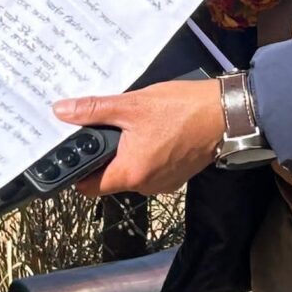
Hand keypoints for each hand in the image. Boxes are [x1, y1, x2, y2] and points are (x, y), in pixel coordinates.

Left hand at [52, 79, 223, 196]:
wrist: (227, 115)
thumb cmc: (183, 110)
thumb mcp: (132, 105)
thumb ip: (94, 110)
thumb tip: (63, 111)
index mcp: (130, 173)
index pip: (88, 186)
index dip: (77, 171)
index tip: (76, 153)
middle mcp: (145, 186)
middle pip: (111, 177)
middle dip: (106, 154)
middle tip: (108, 127)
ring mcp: (163, 183)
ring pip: (132, 171)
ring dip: (129, 152)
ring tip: (135, 126)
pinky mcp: (176, 175)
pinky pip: (152, 168)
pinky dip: (148, 153)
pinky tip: (155, 131)